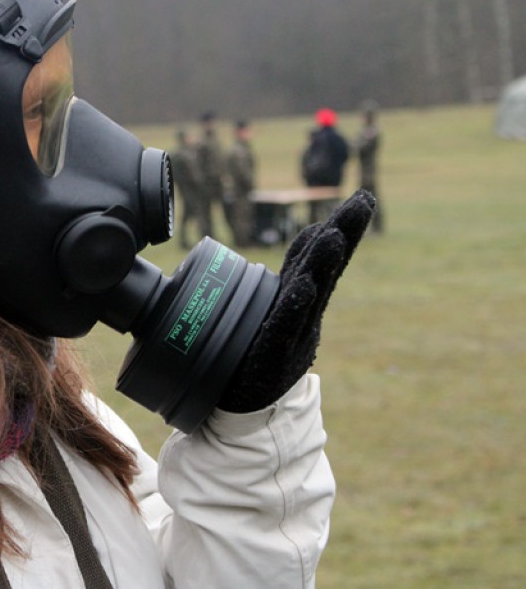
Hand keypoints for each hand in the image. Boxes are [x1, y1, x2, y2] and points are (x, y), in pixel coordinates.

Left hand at [218, 190, 375, 412]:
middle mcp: (302, 312)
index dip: (337, 228)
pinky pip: (282, 328)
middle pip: (324, 268)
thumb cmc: (256, 352)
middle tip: (362, 203)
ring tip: (332, 235)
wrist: (249, 412)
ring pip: (308, 293)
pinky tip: (303, 287)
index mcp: (299, 297)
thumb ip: (282, 279)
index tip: (361, 199)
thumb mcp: (271, 310)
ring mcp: (292, 334)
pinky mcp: (271, 357)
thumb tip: (296, 241)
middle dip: (343, 234)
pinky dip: (294, 306)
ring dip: (321, 263)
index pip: (316, 256)